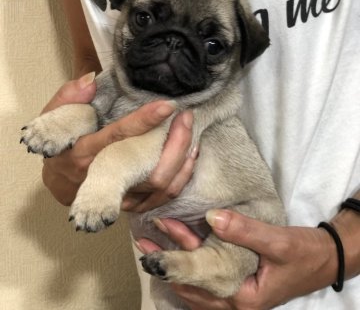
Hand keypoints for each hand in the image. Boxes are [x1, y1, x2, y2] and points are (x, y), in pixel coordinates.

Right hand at [42, 73, 195, 207]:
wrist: (62, 183)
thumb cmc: (61, 146)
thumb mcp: (55, 118)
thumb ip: (69, 97)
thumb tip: (91, 80)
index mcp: (85, 153)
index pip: (119, 136)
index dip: (145, 121)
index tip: (168, 105)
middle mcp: (105, 178)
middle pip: (149, 166)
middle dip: (175, 142)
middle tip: (186, 116)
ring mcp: (122, 195)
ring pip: (162, 184)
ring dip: (183, 158)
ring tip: (191, 131)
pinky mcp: (134, 203)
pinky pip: (165, 196)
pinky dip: (182, 176)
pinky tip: (190, 155)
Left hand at [137, 211, 338, 309]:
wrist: (323, 259)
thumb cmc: (303, 254)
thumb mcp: (277, 241)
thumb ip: (245, 231)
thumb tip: (211, 216)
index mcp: (242, 296)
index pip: (200, 280)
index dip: (174, 265)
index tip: (151, 252)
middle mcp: (234, 301)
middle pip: (193, 283)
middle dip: (167, 265)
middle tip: (144, 246)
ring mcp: (235, 295)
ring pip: (197, 283)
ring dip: (175, 265)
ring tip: (153, 247)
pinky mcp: (237, 285)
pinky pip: (206, 280)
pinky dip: (190, 267)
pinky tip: (178, 253)